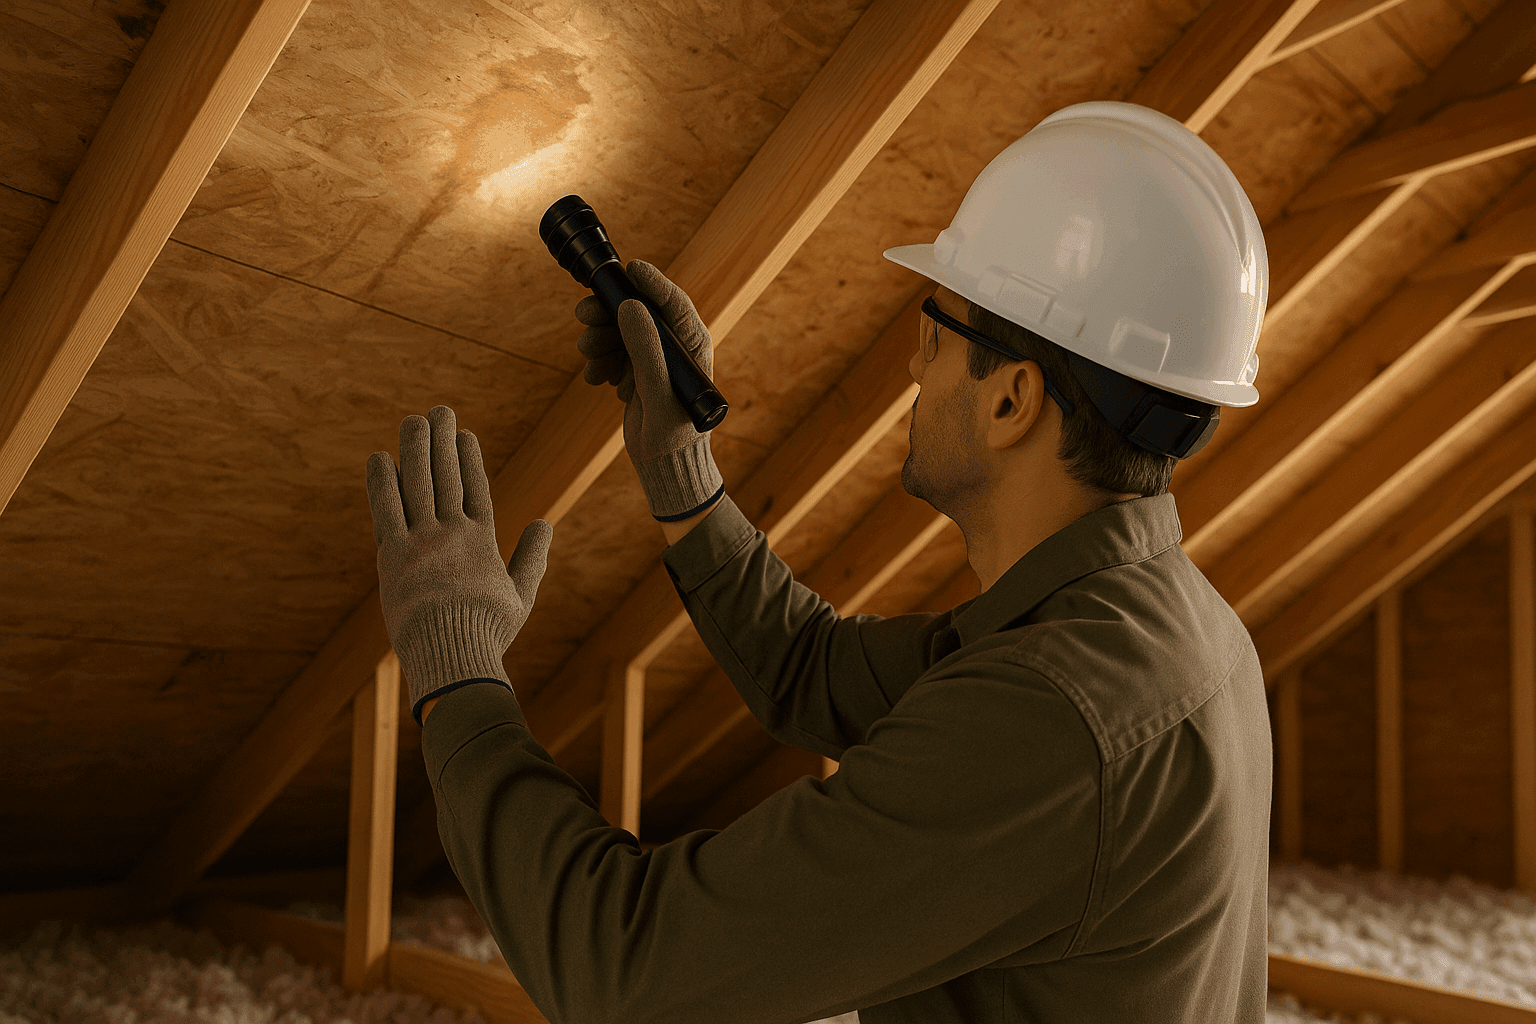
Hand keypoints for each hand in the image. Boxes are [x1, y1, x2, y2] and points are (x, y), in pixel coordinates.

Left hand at [366, 405, 552, 723]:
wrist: (454, 656)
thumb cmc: (488, 631)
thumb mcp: (520, 595)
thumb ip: (531, 557)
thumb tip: (545, 522)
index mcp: (483, 540)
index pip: (476, 487)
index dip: (469, 457)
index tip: (464, 433)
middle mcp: (453, 532)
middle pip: (446, 475)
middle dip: (442, 439)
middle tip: (438, 410)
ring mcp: (422, 541)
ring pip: (418, 483)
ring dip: (415, 448)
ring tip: (413, 421)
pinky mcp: (393, 556)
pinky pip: (386, 509)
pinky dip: (383, 481)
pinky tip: (380, 457)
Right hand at [574, 260, 723, 520]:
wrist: (663, 469)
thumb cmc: (673, 436)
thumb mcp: (657, 391)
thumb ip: (645, 349)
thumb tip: (630, 306)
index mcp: (691, 347)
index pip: (673, 303)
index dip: (651, 283)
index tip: (630, 269)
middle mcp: (674, 347)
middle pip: (638, 313)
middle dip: (609, 313)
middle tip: (584, 315)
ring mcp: (654, 359)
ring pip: (620, 332)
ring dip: (599, 340)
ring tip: (590, 358)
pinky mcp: (636, 373)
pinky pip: (611, 354)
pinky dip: (600, 362)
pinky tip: (597, 380)